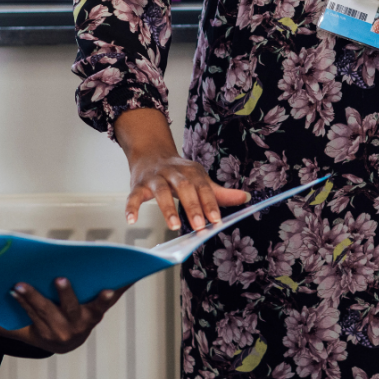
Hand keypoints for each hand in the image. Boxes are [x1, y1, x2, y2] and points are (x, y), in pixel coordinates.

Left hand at [10, 278, 122, 352]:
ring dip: (32, 296)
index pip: (101, 307)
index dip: (104, 299)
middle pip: (70, 309)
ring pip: (45, 311)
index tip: (108, 290)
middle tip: (60, 279)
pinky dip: (22, 302)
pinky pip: (31, 316)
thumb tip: (133, 271)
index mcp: (93, 316)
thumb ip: (113, 289)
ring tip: (20, 283)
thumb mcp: (96, 305)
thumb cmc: (82, 313)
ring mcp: (58, 332)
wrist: (61, 341)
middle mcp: (77, 327)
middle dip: (66, 294)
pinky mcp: (41, 334)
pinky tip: (14, 290)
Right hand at [115, 108, 249, 231]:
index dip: (210, 203)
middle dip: (192, 206)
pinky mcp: (138, 185)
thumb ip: (220, 193)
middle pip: (183, 187)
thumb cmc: (178, 172)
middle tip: (198, 226)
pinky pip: (134, 195)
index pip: (202, 187)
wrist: (150, 151)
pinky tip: (132, 220)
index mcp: (191, 172)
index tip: (216, 220)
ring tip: (173, 225)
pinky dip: (132, 207)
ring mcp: (154, 178)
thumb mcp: (200, 179)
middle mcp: (173, 172)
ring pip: (160, 190)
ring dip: (167, 208)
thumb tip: (246, 198)